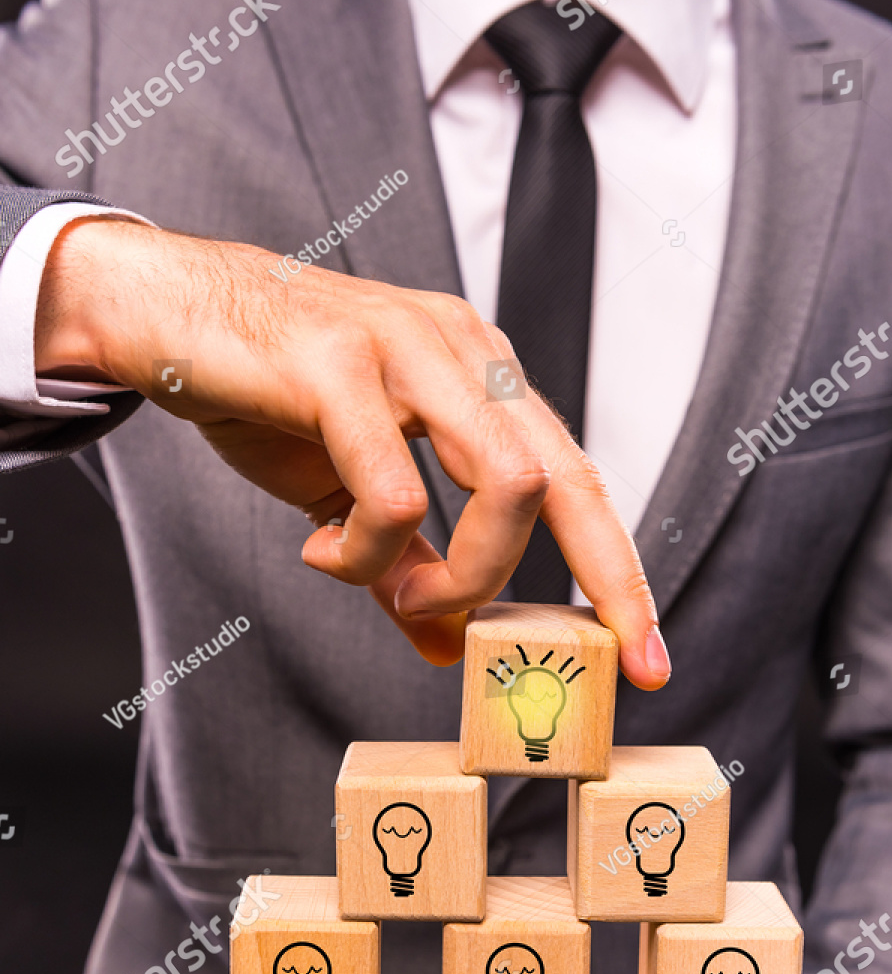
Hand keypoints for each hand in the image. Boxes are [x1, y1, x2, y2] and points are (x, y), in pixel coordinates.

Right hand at [36, 218, 669, 686]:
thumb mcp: (351, 494)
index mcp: (480, 379)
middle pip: (566, 480)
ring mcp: (408, 349)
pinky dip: (365, 555)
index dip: (619, 572)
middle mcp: (463, 353)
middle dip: (594, 582)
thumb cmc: (267, 397)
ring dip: (462, 574)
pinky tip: (319, 554)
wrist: (162, 315)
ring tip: (395, 595)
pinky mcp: (340, 364)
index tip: (647, 657)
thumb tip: (450, 649)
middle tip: (573, 659)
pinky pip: (394, 492)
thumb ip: (406, 567)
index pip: (577, 480)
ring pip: (507, 482)